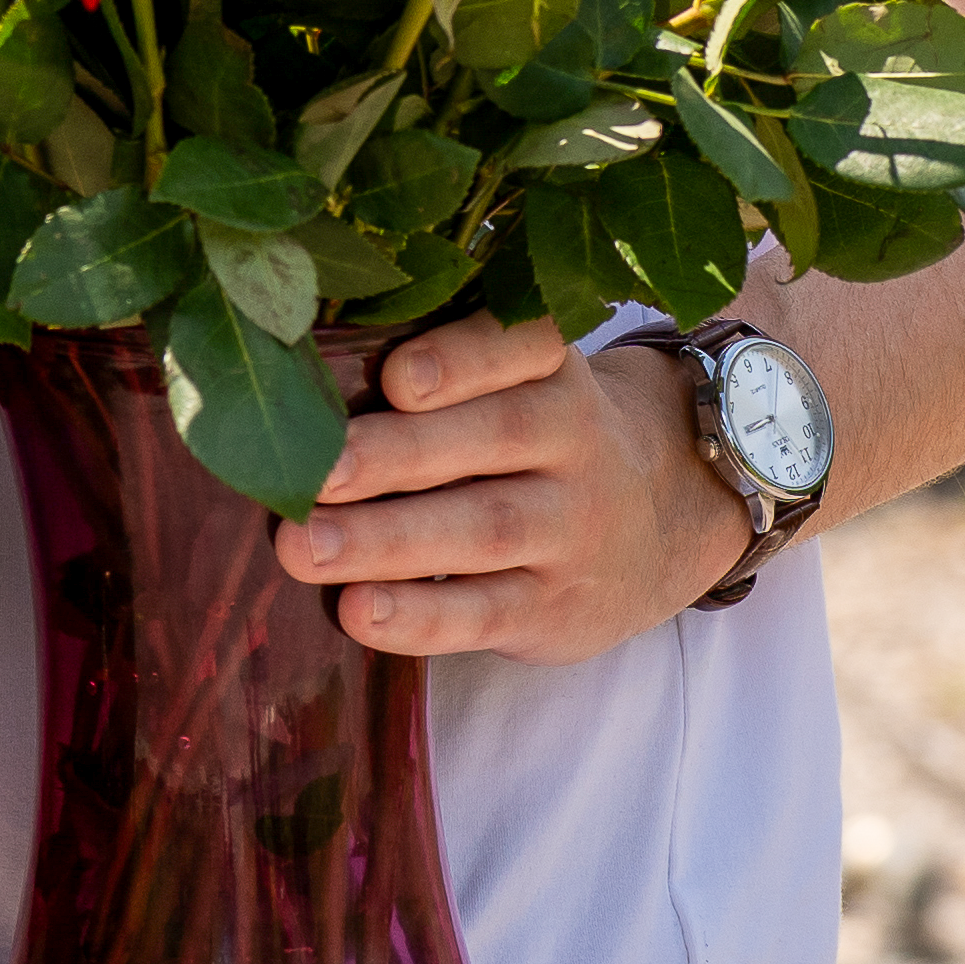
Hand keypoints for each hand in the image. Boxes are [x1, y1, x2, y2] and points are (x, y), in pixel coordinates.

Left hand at [276, 315, 750, 665]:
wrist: (662, 521)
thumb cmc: (535, 434)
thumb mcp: (520, 381)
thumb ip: (440, 368)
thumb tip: (302, 375)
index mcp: (552, 369)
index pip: (522, 346)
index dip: (461, 358)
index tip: (396, 376)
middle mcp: (573, 442)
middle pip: (490, 440)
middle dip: (393, 454)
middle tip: (312, 471)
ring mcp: (570, 530)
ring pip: (483, 530)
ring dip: (386, 540)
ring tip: (304, 547)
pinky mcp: (554, 609)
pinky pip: (485, 613)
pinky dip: (419, 617)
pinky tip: (357, 611)